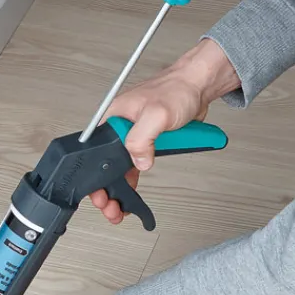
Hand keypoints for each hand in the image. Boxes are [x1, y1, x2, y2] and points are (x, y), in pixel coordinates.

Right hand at [89, 38, 237, 224]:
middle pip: (107, 164)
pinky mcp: (149, 141)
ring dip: (122, 188)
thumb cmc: (177, 89)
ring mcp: (135, 134)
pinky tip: (135, 193)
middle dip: (107, 189)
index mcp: (114, 117)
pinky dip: (136, 179)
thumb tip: (138, 161)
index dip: (96, 176)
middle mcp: (121, 126)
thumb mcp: (157, 114)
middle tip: (112, 208)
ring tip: (121, 207)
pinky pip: (138, 163)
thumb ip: (142, 138)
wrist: (198, 86)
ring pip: (122, 167)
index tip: (99, 194)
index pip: (96, 151)